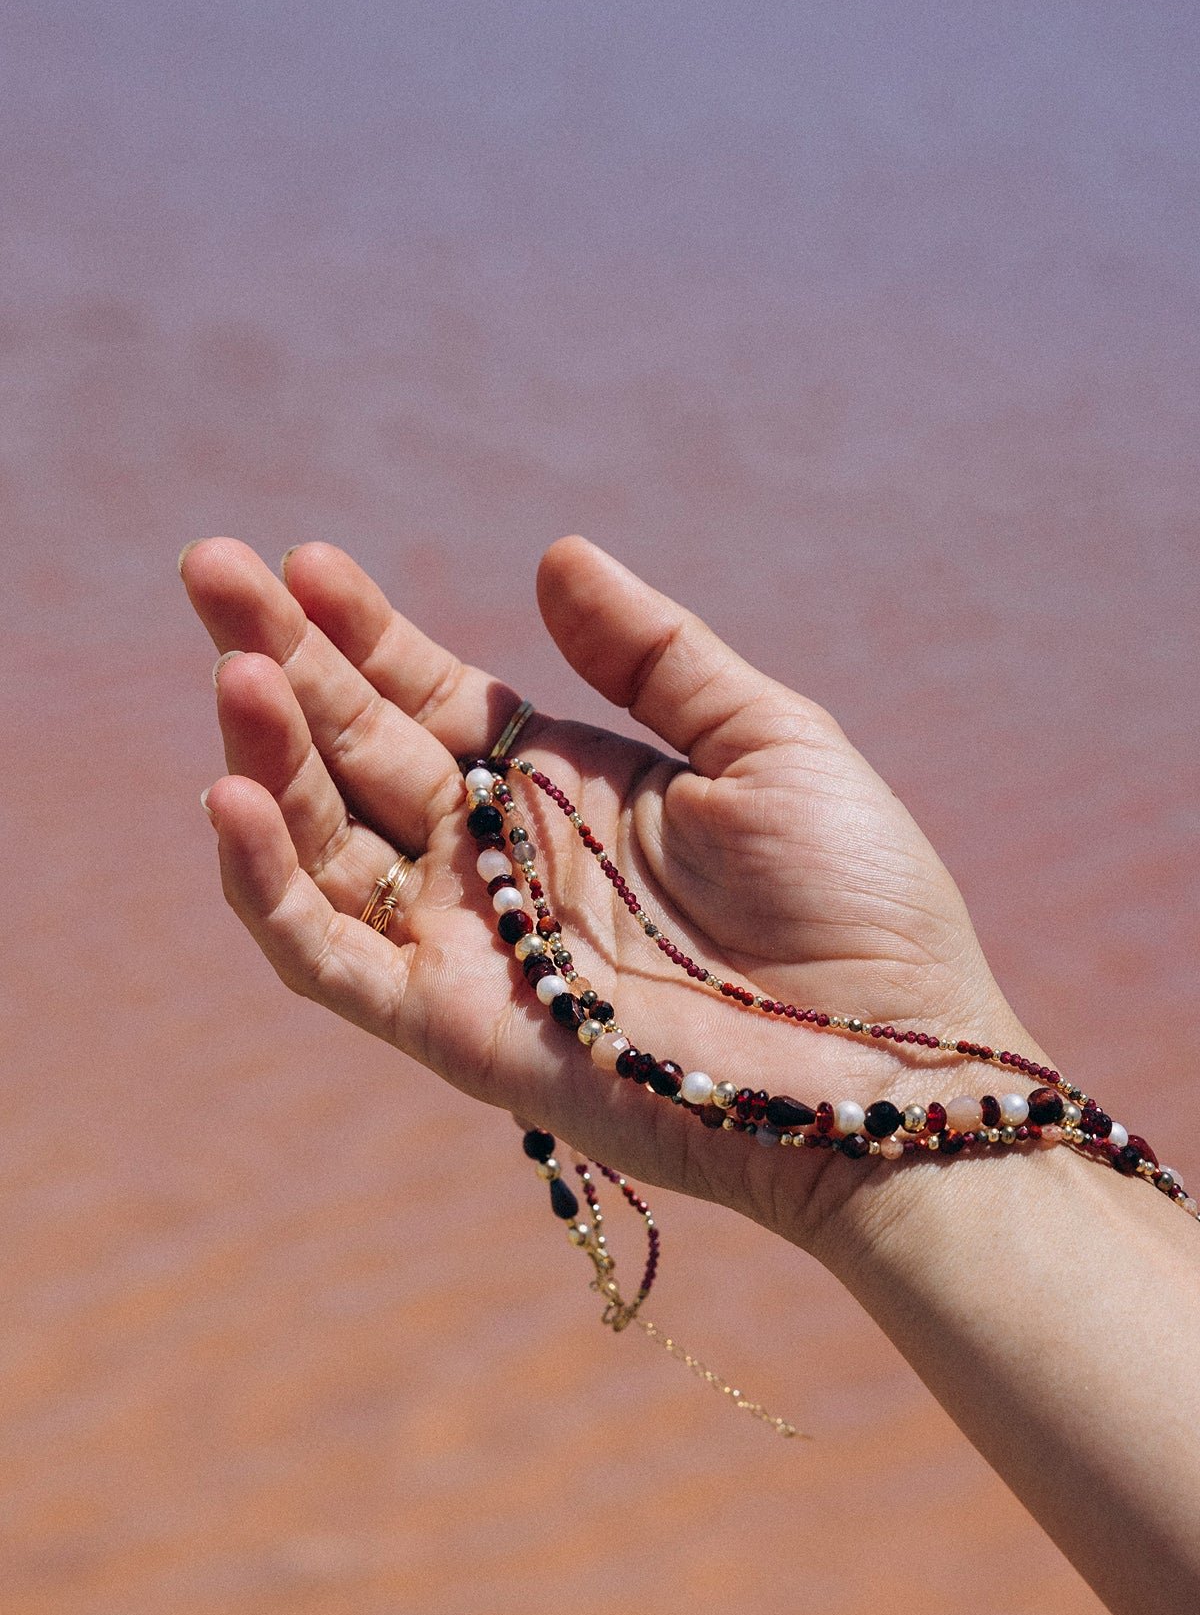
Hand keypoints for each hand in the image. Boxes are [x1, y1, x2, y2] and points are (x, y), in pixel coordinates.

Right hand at [181, 534, 1045, 1257]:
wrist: (897, 1059)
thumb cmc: (859, 901)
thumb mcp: (769, 740)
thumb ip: (656, 654)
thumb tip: (552, 555)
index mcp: (566, 789)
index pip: (431, 697)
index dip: (365, 633)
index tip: (308, 562)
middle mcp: (502, 861)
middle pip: (359, 751)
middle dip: (282, 662)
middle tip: (211, 570)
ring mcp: (471, 945)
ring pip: (329, 845)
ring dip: (271, 757)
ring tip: (237, 675)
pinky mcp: (453, 1028)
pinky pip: (331, 956)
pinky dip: (271, 886)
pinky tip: (237, 799)